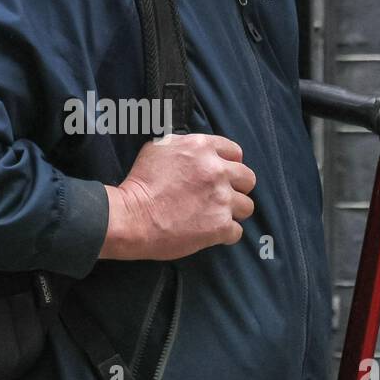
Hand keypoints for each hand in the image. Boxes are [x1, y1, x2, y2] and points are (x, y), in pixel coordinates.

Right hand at [100, 132, 255, 261]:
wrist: (131, 216)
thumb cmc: (139, 183)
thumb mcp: (158, 148)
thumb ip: (183, 145)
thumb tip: (193, 150)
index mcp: (202, 147)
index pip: (235, 152)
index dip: (229, 165)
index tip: (221, 175)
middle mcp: (217, 170)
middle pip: (248, 179)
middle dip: (237, 188)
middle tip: (220, 197)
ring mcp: (221, 199)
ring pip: (246, 207)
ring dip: (232, 212)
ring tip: (214, 217)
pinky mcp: (220, 225)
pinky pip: (236, 231)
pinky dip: (224, 234)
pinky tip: (210, 233)